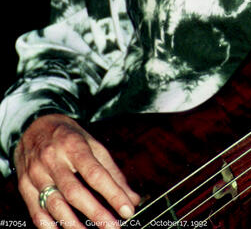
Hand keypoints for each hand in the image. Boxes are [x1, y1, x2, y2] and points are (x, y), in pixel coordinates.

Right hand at [14, 113, 139, 227]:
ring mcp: (36, 174)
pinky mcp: (24, 186)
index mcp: (73, 145)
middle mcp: (53, 159)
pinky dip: (50, 227)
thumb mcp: (92, 144)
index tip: (127, 209)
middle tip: (113, 227)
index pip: (95, 173)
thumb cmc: (67, 136)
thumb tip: (131, 197)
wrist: (33, 126)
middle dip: (96, 213)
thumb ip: (112, 171)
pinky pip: (37, 212)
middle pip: (75, 191)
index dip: (112, 193)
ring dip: (74, 225)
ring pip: (55, 204)